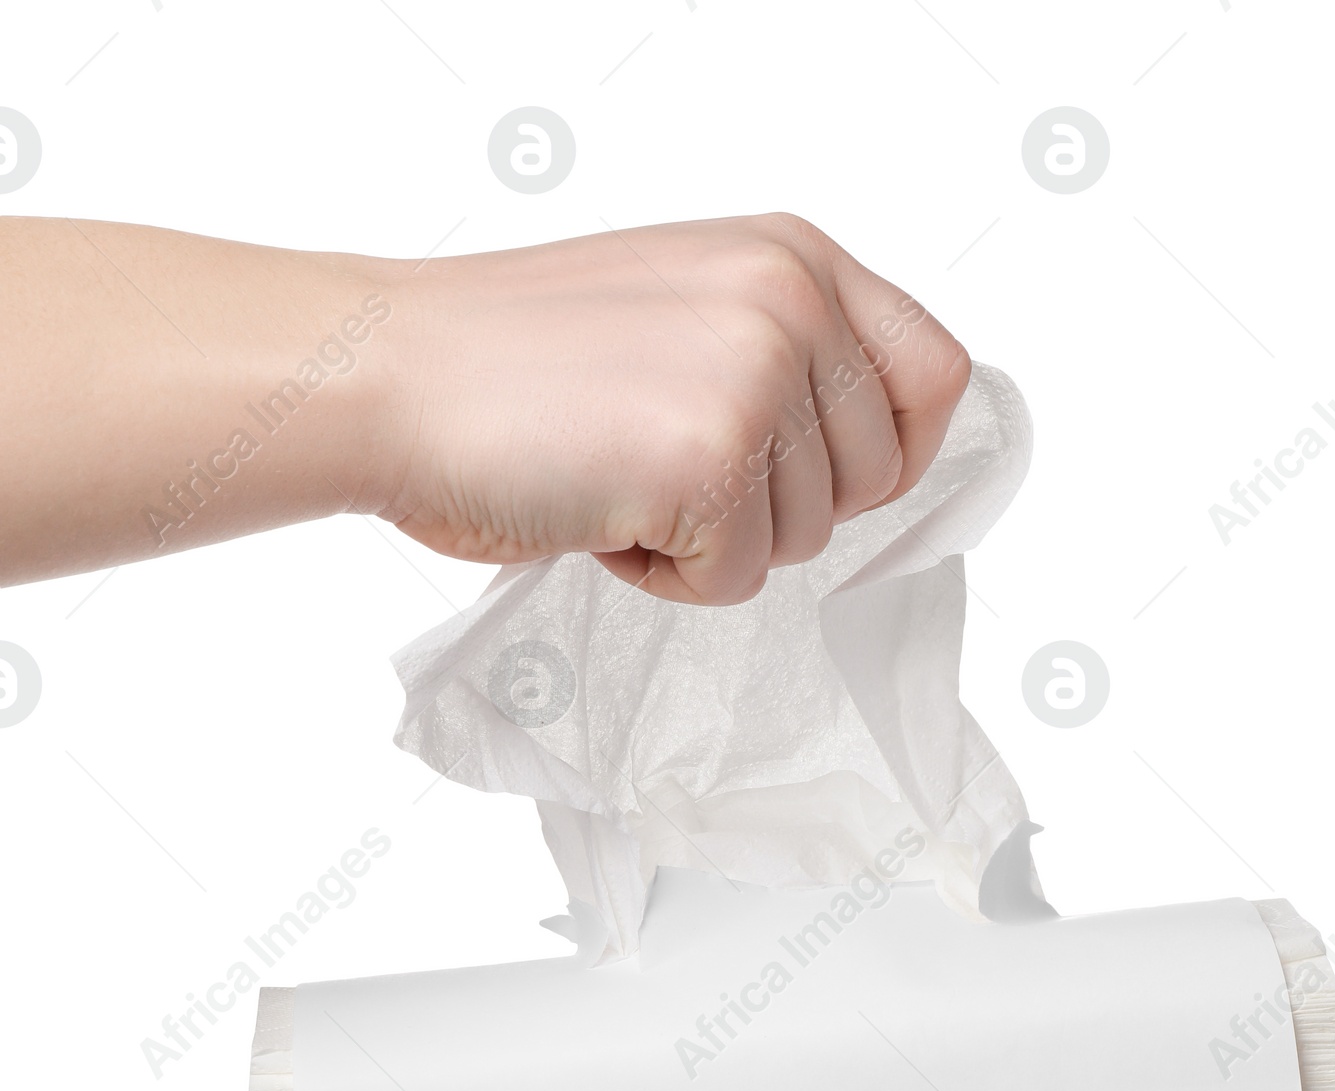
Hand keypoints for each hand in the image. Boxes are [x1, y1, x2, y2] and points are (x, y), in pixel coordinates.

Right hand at [0, 214, 968, 598]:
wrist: (391, 375)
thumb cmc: (511, 362)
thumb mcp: (685, 311)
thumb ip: (788, 355)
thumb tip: (867, 453)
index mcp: (793, 256)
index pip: (936, 378)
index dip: (894, 452)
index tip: (826, 480)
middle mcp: (792, 301)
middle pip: (874, 482)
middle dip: (778, 509)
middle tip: (664, 467)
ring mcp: (759, 375)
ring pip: (805, 542)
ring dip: (711, 540)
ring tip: (617, 474)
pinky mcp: (713, 459)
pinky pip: (736, 583)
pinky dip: (664, 575)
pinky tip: (599, 510)